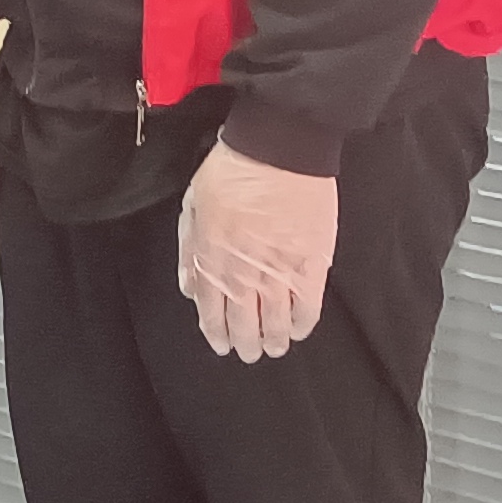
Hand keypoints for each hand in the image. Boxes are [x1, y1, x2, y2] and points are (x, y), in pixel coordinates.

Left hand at [175, 142, 338, 363]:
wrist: (277, 149)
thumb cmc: (232, 172)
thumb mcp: (193, 207)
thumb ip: (189, 252)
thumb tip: (189, 289)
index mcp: (212, 259)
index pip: (211, 312)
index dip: (217, 333)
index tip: (222, 345)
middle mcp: (244, 273)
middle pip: (244, 323)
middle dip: (246, 343)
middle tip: (250, 352)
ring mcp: (279, 271)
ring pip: (276, 322)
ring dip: (274, 340)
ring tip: (274, 347)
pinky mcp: (312, 264)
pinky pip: (308, 306)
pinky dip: (303, 323)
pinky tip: (298, 330)